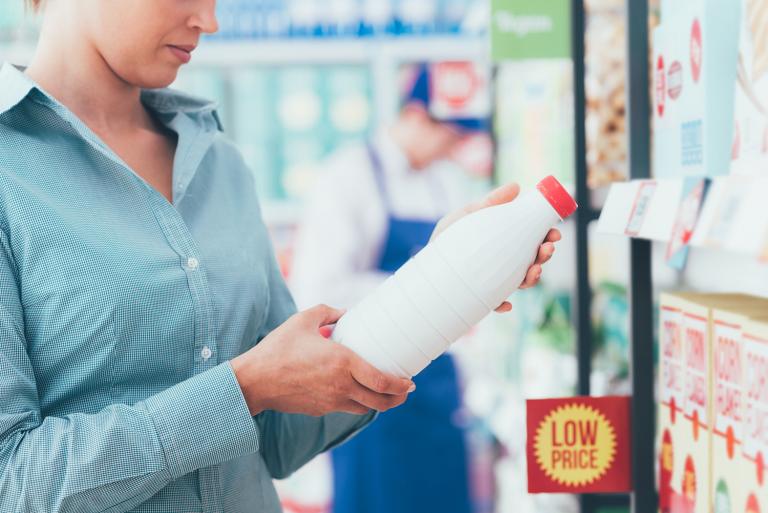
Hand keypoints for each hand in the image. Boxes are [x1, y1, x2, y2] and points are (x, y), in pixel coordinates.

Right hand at [231, 305, 414, 416]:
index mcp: (342, 363)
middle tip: (404, 391)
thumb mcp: (303, 320)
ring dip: (378, 403)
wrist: (254, 380)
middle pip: (379, 401)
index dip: (400, 385)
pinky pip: (346, 407)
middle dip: (397, 399)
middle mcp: (341, 386)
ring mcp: (331, 401)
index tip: (410, 382)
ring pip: (364, 408)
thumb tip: (345, 312)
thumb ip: (328, 312)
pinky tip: (356, 392)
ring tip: (384, 392)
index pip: (381, 381)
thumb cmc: (278, 348)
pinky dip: (357, 402)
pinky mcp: (320, 409)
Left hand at [429, 183, 561, 312]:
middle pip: (533, 261)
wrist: (426, 263)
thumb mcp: (468, 215)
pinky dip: (503, 304)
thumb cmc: (449, 237)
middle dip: (545, 256)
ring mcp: (496, 280)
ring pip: (522, 282)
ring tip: (534, 271)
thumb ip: (490, 202)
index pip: (533, 240)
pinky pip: (496, 303)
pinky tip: (506, 304)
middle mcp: (505, 263)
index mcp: (506, 243)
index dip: (548, 237)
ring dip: (533, 278)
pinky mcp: (482, 296)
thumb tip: (516, 186)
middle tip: (546, 249)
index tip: (555, 232)